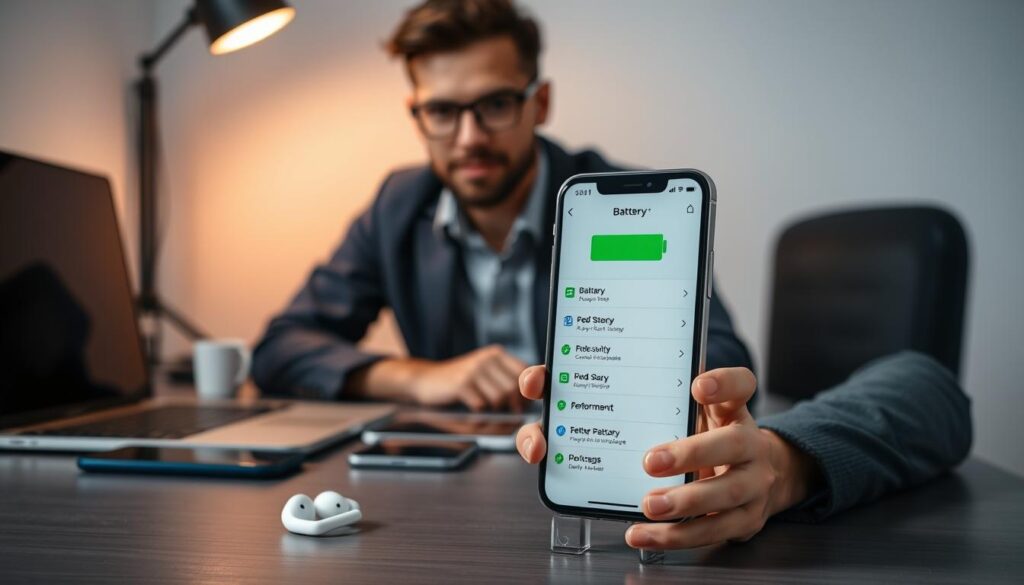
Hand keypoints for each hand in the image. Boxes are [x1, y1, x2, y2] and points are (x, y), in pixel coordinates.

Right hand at [349, 346, 527, 411]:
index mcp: (496, 355)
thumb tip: (525, 413)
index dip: (525, 393)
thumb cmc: (457, 385)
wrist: (423, 380)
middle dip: (510, 407)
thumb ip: (505, 389)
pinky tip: (469, 413)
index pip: (525, 373)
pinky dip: (478, 416)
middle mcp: (487, 358)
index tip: (520, 406)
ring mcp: (474, 369)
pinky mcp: (462, 383)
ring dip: (492, 413)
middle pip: (513, 389)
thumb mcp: (483, 380)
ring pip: (499, 398)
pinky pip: (481, 406)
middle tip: (499, 416)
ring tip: (481, 414)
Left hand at [514, 365, 819, 549]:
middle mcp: (746, 441)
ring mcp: (751, 482)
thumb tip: (540, 383)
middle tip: (650, 460)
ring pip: (725, 494)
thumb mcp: (672, 408)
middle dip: (691, 452)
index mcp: (729, 407)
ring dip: (683, 503)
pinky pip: (711, 531)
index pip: (740, 384)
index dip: (722, 383)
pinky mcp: (742, 518)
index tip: (695, 385)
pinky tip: (642, 533)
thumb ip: (612, 394)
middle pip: (733, 442)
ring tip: (647, 504)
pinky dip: (673, 536)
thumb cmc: (690, 433)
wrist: (749, 474)